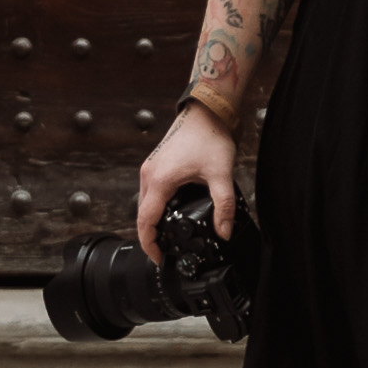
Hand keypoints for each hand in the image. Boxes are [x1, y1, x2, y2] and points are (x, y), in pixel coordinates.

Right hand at [136, 104, 237, 259]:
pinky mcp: (157, 163)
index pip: (145, 221)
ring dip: (153, 220)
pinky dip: (156, 206)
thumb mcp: (221, 174)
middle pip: (142, 215)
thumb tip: (224, 231)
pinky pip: (150, 192)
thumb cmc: (210, 135)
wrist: (206, 109)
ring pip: (145, 203)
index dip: (149, 244)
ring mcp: (151, 167)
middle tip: (167, 250)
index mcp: (160, 180)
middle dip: (152, 235)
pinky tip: (172, 211)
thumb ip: (224, 206)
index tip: (159, 258)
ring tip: (170, 234)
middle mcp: (149, 174)